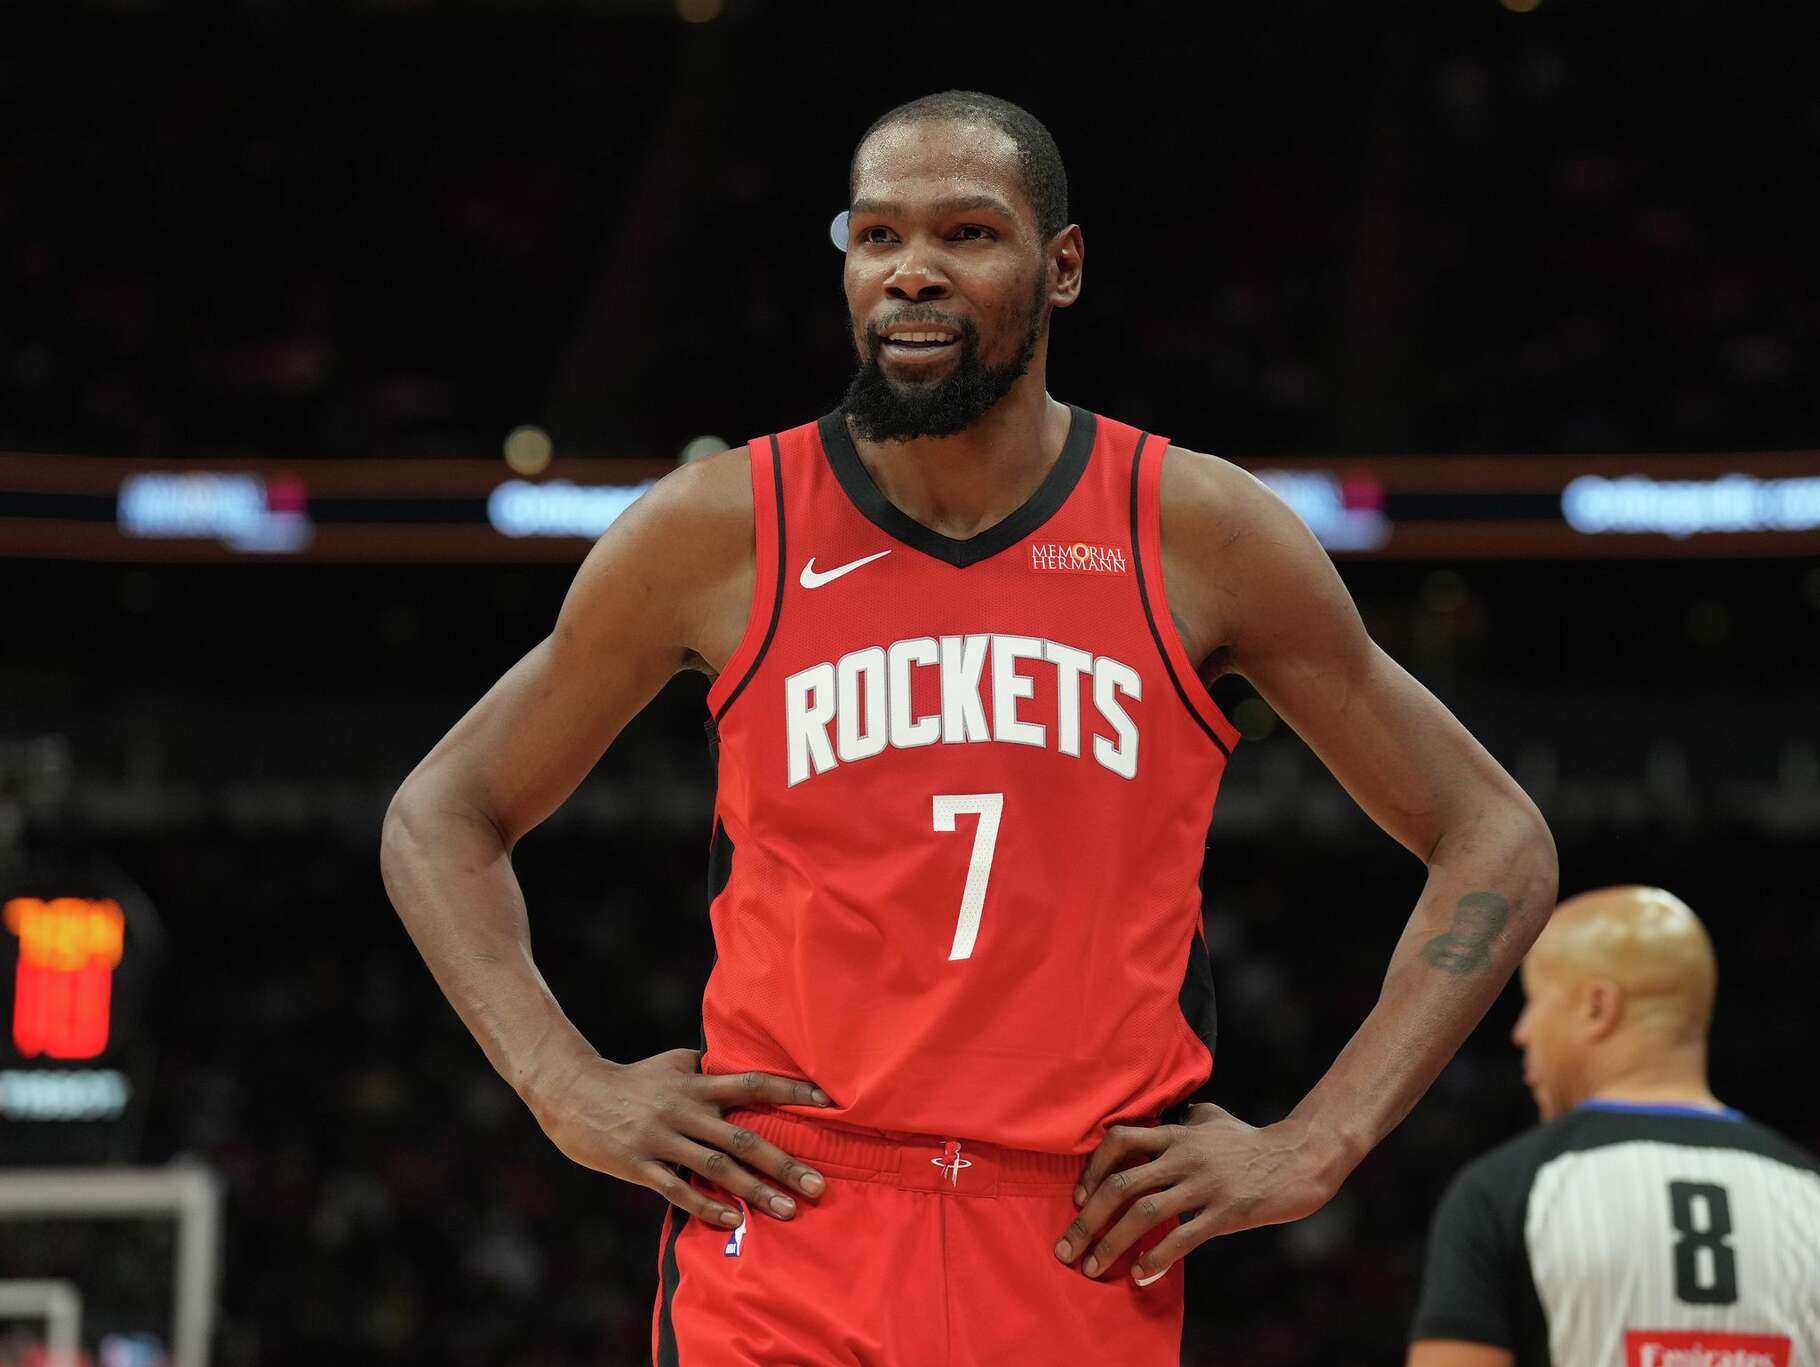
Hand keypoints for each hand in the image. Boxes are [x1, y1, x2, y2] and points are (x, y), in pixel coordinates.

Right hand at [526, 1046, 834, 1229]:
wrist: (572, 1093)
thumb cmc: (631, 1080)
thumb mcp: (672, 1062)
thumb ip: (708, 1068)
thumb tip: (742, 1067)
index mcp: (696, 1083)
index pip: (753, 1084)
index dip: (791, 1090)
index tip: (829, 1103)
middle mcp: (685, 1109)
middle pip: (743, 1137)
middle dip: (783, 1163)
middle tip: (818, 1185)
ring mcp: (662, 1138)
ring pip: (716, 1168)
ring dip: (754, 1191)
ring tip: (787, 1211)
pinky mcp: (639, 1164)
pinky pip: (677, 1189)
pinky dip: (706, 1206)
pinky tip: (732, 1221)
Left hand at [1054, 1103, 1341, 1280]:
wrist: (1297, 1160)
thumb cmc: (1249, 1140)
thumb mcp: (1211, 1118)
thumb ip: (1181, 1119)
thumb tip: (1161, 1119)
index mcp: (1176, 1135)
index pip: (1120, 1141)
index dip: (1093, 1169)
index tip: (1079, 1199)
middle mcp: (1184, 1157)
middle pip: (1123, 1184)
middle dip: (1088, 1219)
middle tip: (1067, 1248)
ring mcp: (1204, 1185)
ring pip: (1146, 1214)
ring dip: (1113, 1244)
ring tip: (1093, 1268)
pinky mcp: (1225, 1212)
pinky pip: (1183, 1238)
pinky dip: (1157, 1259)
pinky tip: (1141, 1276)